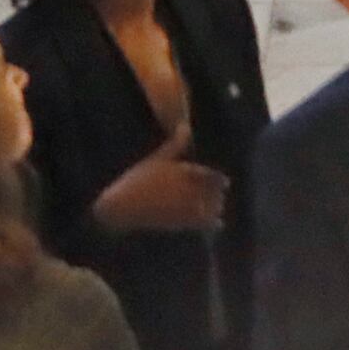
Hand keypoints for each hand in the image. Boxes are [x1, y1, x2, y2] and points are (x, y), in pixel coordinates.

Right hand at [91, 133, 230, 234]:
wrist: (122, 206)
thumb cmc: (138, 180)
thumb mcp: (157, 158)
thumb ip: (175, 145)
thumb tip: (186, 125)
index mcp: (183, 171)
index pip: (211, 176)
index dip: (220, 181)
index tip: (226, 183)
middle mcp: (187, 188)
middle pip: (214, 193)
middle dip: (217, 195)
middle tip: (221, 197)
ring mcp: (184, 206)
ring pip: (211, 208)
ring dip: (216, 209)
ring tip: (217, 209)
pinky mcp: (179, 222)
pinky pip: (203, 224)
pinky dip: (213, 224)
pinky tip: (218, 224)